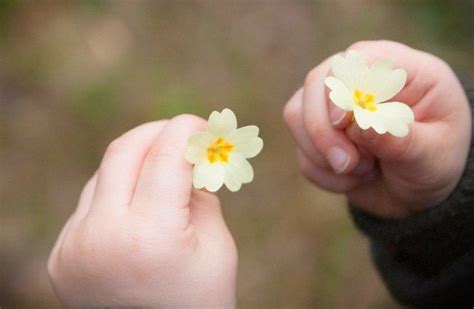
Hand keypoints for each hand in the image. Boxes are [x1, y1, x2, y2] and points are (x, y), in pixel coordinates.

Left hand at [48, 115, 237, 306]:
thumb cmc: (201, 301)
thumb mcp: (217, 245)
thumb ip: (201, 192)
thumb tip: (190, 155)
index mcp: (150, 236)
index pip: (166, 155)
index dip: (187, 130)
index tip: (203, 126)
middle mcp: (101, 236)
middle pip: (124, 151)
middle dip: (157, 133)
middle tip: (183, 134)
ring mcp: (74, 246)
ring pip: (105, 173)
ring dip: (138, 161)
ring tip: (166, 170)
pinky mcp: (62, 255)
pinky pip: (91, 202)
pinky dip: (118, 190)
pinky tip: (140, 202)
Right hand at [284, 40, 470, 218]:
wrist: (416, 189)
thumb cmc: (433, 161)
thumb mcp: (432, 155)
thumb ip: (400, 141)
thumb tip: (359, 126)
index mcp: (397, 70)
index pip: (355, 60)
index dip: (341, 90)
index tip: (343, 124)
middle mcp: (358, 80)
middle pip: (314, 85)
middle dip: (324, 132)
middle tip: (349, 165)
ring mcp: (331, 105)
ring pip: (296, 115)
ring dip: (323, 155)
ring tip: (363, 170)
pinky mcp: (315, 132)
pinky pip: (300, 151)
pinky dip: (323, 174)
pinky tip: (353, 178)